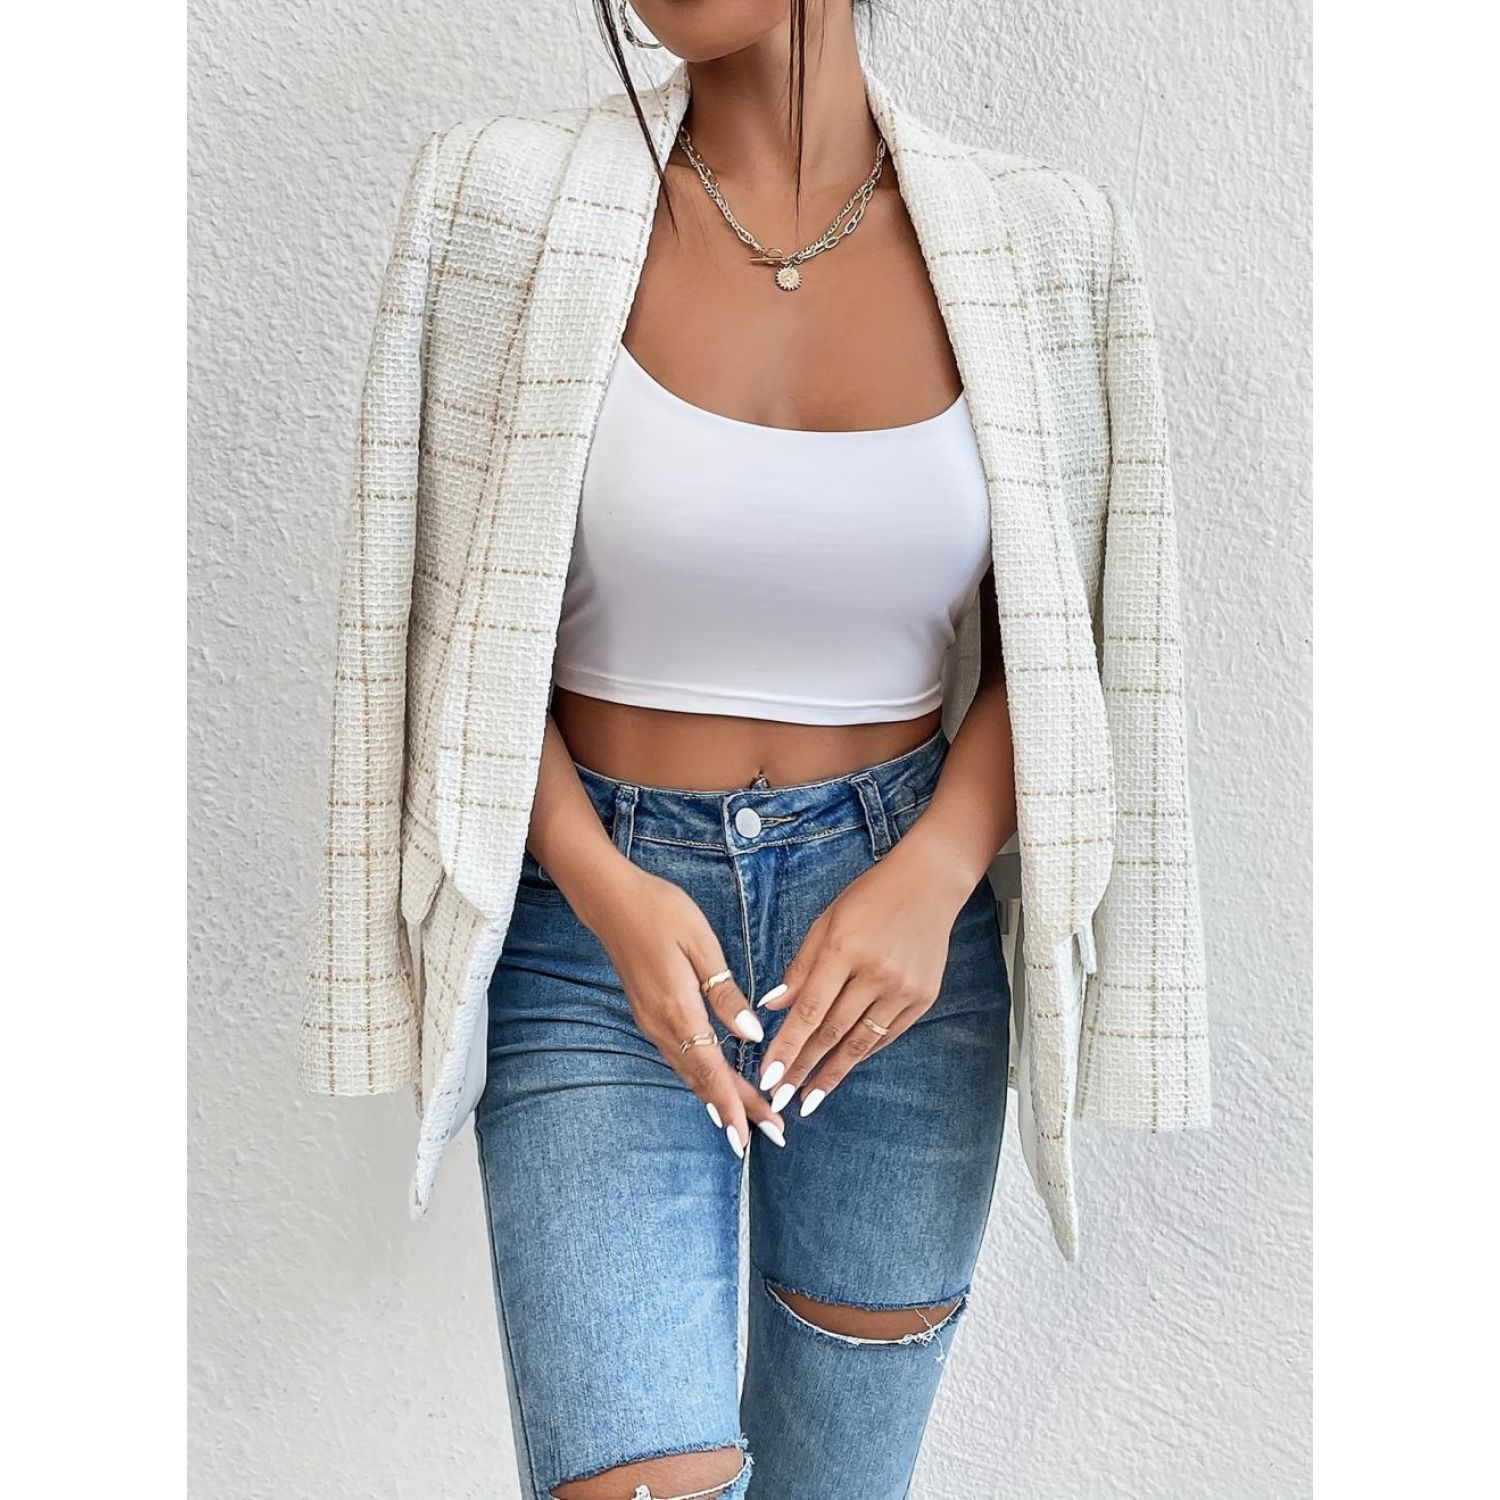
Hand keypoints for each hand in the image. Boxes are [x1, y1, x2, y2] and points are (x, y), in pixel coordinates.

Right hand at [578, 855, 786, 1159]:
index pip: (710, 1069)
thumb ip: (724, 993)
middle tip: (768, 1136)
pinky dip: (700, 1078)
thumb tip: (750, 1035)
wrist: (610, 900)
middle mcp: (661, 1024)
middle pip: (702, 1079)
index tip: (753, 1135)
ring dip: (718, 1097)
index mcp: (678, 1008)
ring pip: (689, 1072)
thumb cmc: (660, 911)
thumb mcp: (701, 944)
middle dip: (734, 1110)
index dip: (733, 1104)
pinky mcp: (649, 1014)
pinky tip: (714, 1086)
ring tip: (749, 1119)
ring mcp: (651, 1022)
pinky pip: (678, 1057)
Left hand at [754, 841, 974, 1117]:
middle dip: (802, 1069)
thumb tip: (771, 1006)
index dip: (787, 1047)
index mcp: (845, 949)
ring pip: (861, 1041)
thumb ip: (800, 967)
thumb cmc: (870, 898)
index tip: (767, 1076)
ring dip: (832, 1073)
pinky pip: (886, 1035)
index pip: (809, 1010)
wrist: (929, 885)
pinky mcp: (923, 998)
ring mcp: (903, 988)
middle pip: (832, 1032)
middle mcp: (876, 973)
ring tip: (808, 1098)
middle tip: (778, 1097)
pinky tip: (843, 1068)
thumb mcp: (826, 922)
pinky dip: (862, 1053)